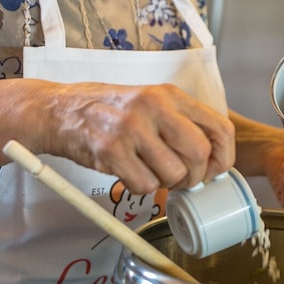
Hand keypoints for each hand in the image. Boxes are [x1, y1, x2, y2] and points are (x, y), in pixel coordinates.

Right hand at [46, 81, 234, 192]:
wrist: (59, 111)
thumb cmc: (109, 110)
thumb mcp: (151, 102)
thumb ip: (181, 123)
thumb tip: (212, 158)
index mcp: (170, 95)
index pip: (220, 127)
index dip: (223, 157)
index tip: (214, 170)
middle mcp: (154, 107)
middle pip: (200, 153)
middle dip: (195, 176)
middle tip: (181, 179)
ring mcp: (132, 128)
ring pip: (174, 173)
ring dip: (166, 184)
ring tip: (150, 172)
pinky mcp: (111, 150)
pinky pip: (145, 185)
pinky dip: (140, 187)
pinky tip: (129, 174)